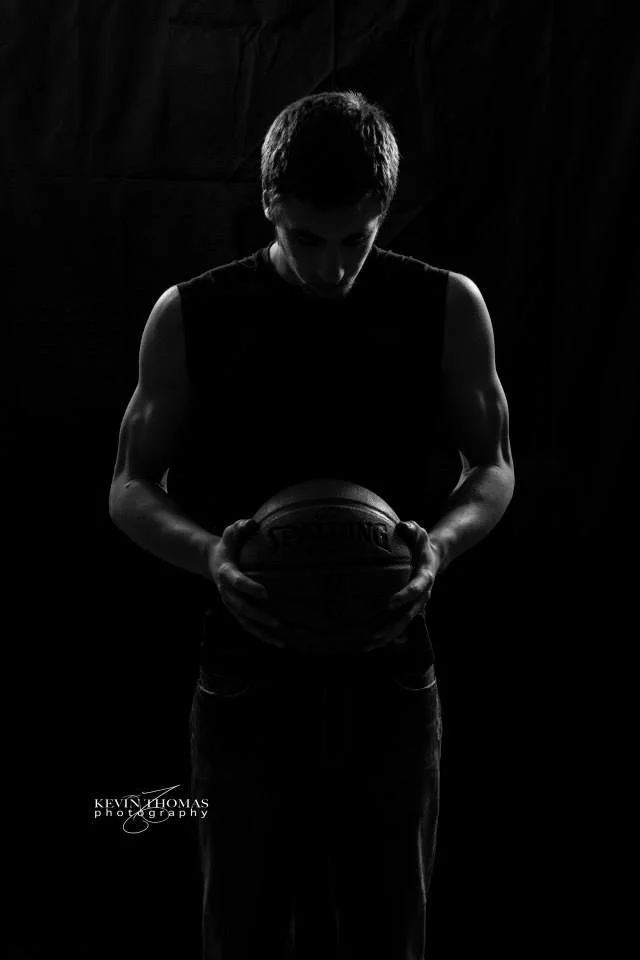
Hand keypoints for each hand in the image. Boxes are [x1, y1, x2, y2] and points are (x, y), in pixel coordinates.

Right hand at [208, 518, 286, 649]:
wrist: (210, 560)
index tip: (266, 593)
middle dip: (259, 616)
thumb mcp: (230, 531)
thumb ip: (239, 526)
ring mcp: (230, 604)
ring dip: (262, 633)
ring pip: (245, 622)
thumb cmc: (227, 544)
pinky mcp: (236, 611)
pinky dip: (262, 635)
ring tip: (281, 641)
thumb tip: (252, 522)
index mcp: (226, 572)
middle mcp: (226, 592)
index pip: (237, 582)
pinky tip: (280, 642)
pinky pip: (248, 626)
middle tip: (277, 622)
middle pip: (242, 608)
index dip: (250, 588)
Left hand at [362, 520, 441, 653]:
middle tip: (374, 634)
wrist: (434, 557)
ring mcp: (416, 605)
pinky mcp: (409, 609)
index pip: (416, 588)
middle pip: (408, 615)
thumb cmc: (421, 543)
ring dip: (385, 637)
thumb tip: (403, 525)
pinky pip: (397, 624)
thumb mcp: (420, 532)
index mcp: (425, 577)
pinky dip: (384, 635)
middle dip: (391, 627)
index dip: (404, 596)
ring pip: (402, 625)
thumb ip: (413, 528)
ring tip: (366, 646)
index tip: (388, 602)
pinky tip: (366, 644)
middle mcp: (422, 595)